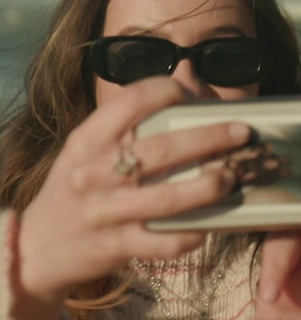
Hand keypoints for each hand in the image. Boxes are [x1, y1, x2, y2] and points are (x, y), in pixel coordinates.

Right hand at [16, 77, 250, 314]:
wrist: (39, 247)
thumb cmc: (78, 186)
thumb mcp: (91, 146)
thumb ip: (133, 116)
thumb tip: (189, 73)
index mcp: (89, 139)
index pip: (132, 100)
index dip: (168, 90)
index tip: (193, 93)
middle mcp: (95, 172)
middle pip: (163, 149)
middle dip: (211, 137)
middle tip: (242, 132)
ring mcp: (106, 212)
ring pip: (169, 198)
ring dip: (209, 186)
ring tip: (233, 176)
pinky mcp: (118, 246)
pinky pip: (166, 241)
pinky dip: (194, 233)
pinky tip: (211, 223)